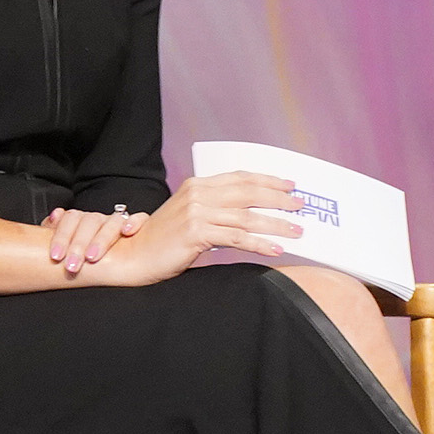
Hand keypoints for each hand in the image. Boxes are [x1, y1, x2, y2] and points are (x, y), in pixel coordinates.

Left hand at [41, 205, 144, 276]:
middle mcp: (102, 220)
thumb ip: (55, 231)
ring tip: (92, 258)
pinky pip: (141, 218)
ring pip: (113, 221)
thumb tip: (54, 217)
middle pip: (90, 221)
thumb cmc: (84, 255)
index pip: (72, 218)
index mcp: (83, 221)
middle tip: (72, 266)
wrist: (116, 262)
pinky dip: (134, 222)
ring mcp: (121, 223)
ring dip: (101, 239)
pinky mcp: (142, 228)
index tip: (56, 256)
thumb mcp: (65, 245)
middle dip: (79, 244)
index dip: (62, 236)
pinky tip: (127, 232)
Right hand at [82, 172, 301, 287]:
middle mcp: (198, 194)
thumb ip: (215, 211)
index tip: (290, 185)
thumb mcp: (190, 217)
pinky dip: (260, 244)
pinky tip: (276, 249)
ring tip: (297, 231)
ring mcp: (196, 212)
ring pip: (247, 217)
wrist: (132, 256)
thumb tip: (252, 218)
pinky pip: (236, 238)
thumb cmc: (162, 242)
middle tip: (301, 205)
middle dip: (279, 198)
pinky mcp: (196, 233)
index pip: (240, 177)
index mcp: (197, 185)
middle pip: (248, 192)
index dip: (268, 180)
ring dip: (276, 224)